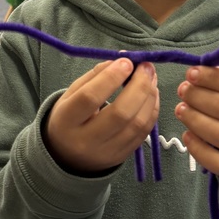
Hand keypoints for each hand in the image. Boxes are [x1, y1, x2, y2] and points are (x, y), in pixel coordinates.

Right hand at [44, 59, 158, 173]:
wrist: (67, 155)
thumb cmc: (69, 118)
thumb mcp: (71, 95)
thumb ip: (94, 76)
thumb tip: (122, 62)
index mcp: (66, 121)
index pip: (90, 98)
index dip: (111, 77)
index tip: (126, 61)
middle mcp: (85, 141)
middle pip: (120, 113)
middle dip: (139, 86)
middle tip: (146, 67)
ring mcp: (106, 152)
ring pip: (137, 124)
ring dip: (150, 97)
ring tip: (151, 78)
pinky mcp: (122, 156)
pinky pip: (144, 132)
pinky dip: (152, 110)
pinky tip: (151, 94)